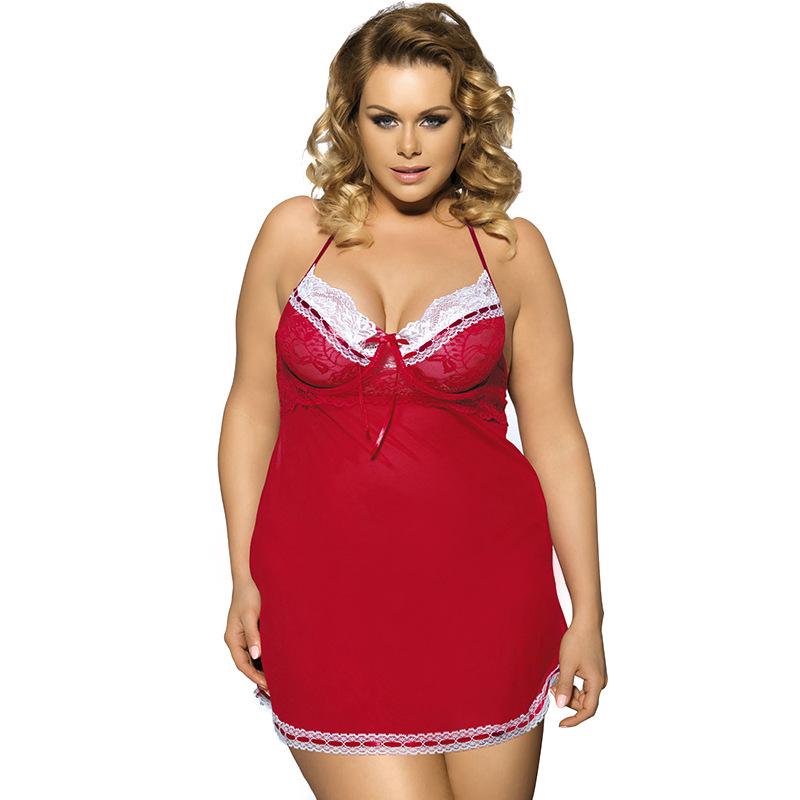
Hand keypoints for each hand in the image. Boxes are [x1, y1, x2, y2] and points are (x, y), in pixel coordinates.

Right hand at [224, 578, 268, 694]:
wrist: (251, 578)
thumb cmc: (249, 594)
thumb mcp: (251, 615)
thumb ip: (253, 635)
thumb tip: (256, 655)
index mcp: (232, 638)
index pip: (242, 664)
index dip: (254, 676)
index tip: (267, 685)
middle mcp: (237, 640)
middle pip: (247, 664)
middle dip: (260, 677)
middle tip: (275, 689)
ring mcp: (245, 637)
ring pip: (253, 658)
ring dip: (264, 669)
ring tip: (279, 682)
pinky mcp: (253, 632)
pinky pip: (259, 649)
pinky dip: (267, 658)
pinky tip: (278, 664)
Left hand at [550, 618, 606, 726]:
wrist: (586, 623)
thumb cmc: (577, 641)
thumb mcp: (567, 664)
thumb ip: (564, 686)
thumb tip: (561, 706)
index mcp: (597, 683)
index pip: (588, 710)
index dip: (575, 720)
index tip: (561, 724)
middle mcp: (600, 682)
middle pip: (583, 703)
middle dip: (567, 699)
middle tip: (552, 688)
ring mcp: (598, 676)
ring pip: (582, 694)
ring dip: (568, 691)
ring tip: (555, 679)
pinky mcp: (593, 671)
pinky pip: (582, 685)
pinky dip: (571, 683)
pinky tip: (562, 674)